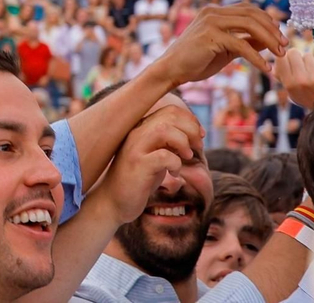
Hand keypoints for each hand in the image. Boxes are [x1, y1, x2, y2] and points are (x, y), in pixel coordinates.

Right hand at [92, 104, 203, 223]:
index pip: (170, 110)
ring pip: (164, 129)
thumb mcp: (156, 156)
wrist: (112, 202)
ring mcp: (135, 148)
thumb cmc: (138, 180)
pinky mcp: (137, 165)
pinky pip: (163, 155)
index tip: (200, 136)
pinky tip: (174, 173)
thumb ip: (170, 143)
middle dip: (191, 129)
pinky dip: (176, 162)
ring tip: (187, 157)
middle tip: (198, 147)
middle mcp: (136, 133)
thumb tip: (195, 133)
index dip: (190, 120)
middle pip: (170, 116)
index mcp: (141, 128)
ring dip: (183, 142)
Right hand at [144, 3, 284, 86]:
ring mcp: (211, 22)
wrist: (171, 70)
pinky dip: (256, 57)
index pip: (249, 9)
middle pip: (252, 15)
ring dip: (268, 40)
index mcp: (216, 11)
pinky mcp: (210, 36)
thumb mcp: (226, 50)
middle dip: (272, 30)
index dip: (267, 20)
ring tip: (279, 55)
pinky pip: (240, 44)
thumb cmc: (196, 61)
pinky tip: (265, 68)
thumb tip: (269, 42)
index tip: (280, 36)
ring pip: (249, 25)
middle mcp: (213, 12)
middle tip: (284, 46)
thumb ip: (245, 42)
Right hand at [273, 47, 313, 109]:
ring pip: (307, 55)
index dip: (283, 58)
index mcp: (289, 84)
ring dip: (308, 60)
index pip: (281, 58)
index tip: (286, 61)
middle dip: (295, 56)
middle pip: (293, 52)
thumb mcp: (290, 91)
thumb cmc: (306, 98)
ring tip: (310, 70)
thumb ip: (282, 76)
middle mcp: (301, 79)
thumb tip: (277, 61)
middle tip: (298, 64)